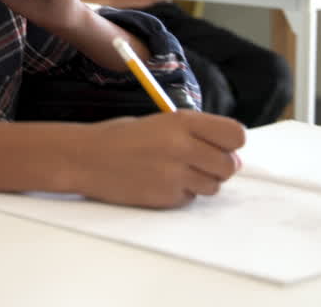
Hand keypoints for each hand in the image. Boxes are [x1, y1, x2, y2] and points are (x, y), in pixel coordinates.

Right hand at [76, 111, 245, 207]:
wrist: (85, 158)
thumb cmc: (121, 137)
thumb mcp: (161, 122)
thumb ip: (196, 135)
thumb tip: (232, 158)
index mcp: (182, 121)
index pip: (236, 135)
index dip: (232, 143)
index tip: (221, 145)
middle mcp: (183, 147)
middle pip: (230, 165)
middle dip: (219, 166)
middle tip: (199, 162)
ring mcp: (175, 174)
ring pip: (214, 186)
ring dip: (201, 181)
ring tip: (175, 171)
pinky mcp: (165, 197)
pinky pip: (190, 199)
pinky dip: (181, 193)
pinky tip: (159, 181)